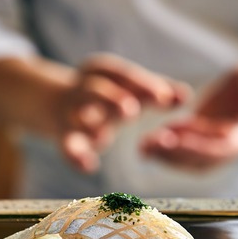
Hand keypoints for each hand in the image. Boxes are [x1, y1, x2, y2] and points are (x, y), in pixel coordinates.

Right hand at [58, 53, 190, 171]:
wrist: (51, 100)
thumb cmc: (107, 93)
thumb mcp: (130, 88)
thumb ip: (158, 91)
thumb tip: (186, 95)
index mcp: (103, 72)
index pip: (122, 74)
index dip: (142, 84)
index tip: (164, 97)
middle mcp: (84, 88)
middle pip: (96, 90)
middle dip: (112, 99)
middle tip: (131, 111)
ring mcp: (71, 112)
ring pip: (78, 116)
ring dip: (90, 124)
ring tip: (103, 136)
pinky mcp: (64, 136)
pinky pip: (68, 146)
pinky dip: (75, 156)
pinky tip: (88, 166)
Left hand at [140, 62, 237, 171]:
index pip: (221, 148)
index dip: (198, 146)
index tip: (174, 139)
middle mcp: (227, 150)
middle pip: (200, 159)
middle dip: (174, 153)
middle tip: (149, 146)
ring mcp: (211, 148)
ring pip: (186, 158)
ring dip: (164, 154)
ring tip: (143, 147)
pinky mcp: (199, 143)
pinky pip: (180, 149)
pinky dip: (163, 147)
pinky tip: (146, 141)